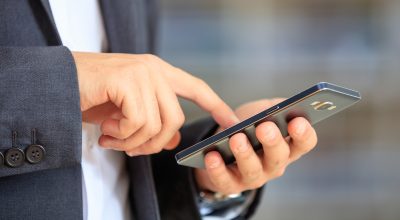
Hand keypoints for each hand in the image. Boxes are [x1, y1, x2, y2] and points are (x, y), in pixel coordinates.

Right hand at [73, 52, 237, 155]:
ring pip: (158, 124)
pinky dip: (121, 135)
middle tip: (129, 148)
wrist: (56, 84)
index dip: (216, 105)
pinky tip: (105, 129)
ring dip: (133, 142)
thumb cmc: (91, 97)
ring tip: (111, 138)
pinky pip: (138, 122)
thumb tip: (175, 140)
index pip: (196, 88)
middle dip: (154, 143)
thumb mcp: (127, 115)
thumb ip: (154, 124)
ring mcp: (142, 72)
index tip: (232, 122)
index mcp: (158, 73)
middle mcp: (154, 69)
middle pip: (176, 119)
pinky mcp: (128, 80)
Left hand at [194, 99, 317, 194]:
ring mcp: (253, 177)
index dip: (303, 134)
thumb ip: (274, 106)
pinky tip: (212, 155)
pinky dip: (217, 169)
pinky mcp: (230, 185)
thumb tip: (282, 105)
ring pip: (252, 170)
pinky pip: (224, 180)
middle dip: (272, 142)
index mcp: (287, 145)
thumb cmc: (247, 127)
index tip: (297, 121)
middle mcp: (274, 164)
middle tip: (264, 127)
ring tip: (236, 138)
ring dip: (245, 154)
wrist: (221, 146)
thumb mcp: (261, 111)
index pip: (304, 143)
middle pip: (278, 157)